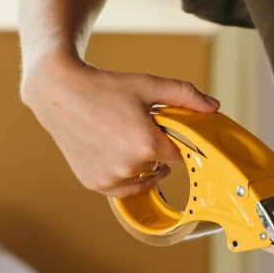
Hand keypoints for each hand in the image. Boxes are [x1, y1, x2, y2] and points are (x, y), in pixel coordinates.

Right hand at [20, 49, 219, 196]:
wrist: (59, 93)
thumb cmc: (104, 87)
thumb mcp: (148, 85)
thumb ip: (185, 96)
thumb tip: (214, 108)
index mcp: (146, 145)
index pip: (178, 154)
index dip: (173, 141)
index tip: (164, 131)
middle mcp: (128, 167)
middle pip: (158, 164)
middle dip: (153, 148)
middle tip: (134, 126)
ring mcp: (109, 179)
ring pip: (141, 177)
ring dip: (138, 164)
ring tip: (121, 137)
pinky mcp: (94, 184)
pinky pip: (121, 186)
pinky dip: (121, 173)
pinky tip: (112, 151)